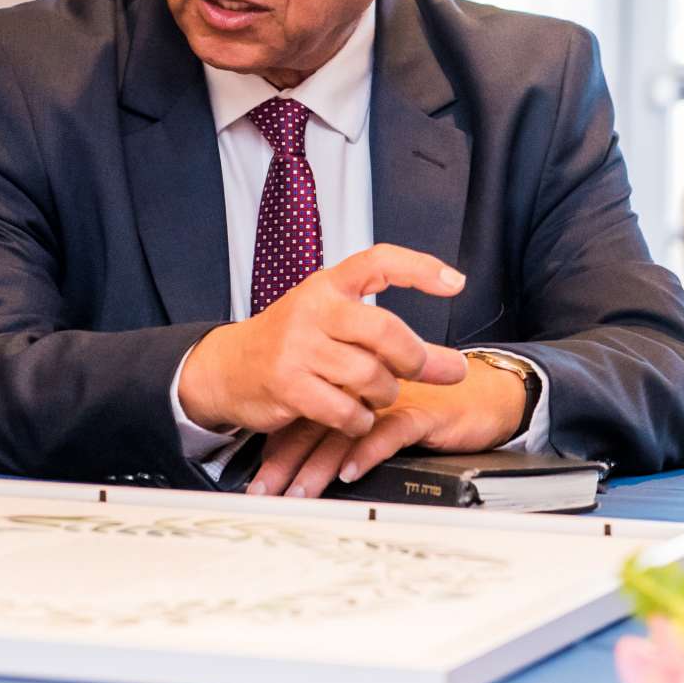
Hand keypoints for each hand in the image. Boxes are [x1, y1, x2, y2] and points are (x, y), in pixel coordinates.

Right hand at [177, 245, 471, 438]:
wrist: (228, 367)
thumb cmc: (289, 342)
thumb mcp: (330, 321)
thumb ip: (384, 338)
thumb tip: (452, 363)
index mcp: (328, 285)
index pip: (378, 261)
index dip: (420, 269)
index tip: (456, 283)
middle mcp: (313, 308)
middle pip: (384, 330)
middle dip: (416, 358)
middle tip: (430, 371)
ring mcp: (297, 347)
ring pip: (369, 375)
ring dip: (385, 394)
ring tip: (379, 396)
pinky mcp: (288, 384)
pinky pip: (344, 409)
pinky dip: (359, 420)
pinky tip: (355, 417)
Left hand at [246, 358, 529, 497]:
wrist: (486, 397)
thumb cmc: (433, 411)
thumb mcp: (383, 422)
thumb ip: (348, 434)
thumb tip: (308, 465)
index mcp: (350, 394)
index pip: (303, 420)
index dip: (277, 451)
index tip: (256, 483)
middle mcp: (363, 395)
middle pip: (314, 427)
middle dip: (285, 464)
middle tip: (263, 493)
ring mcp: (390, 402)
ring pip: (344, 432)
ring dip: (317, 466)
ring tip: (298, 493)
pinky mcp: (420, 413)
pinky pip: (388, 432)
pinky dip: (367, 452)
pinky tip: (349, 472)